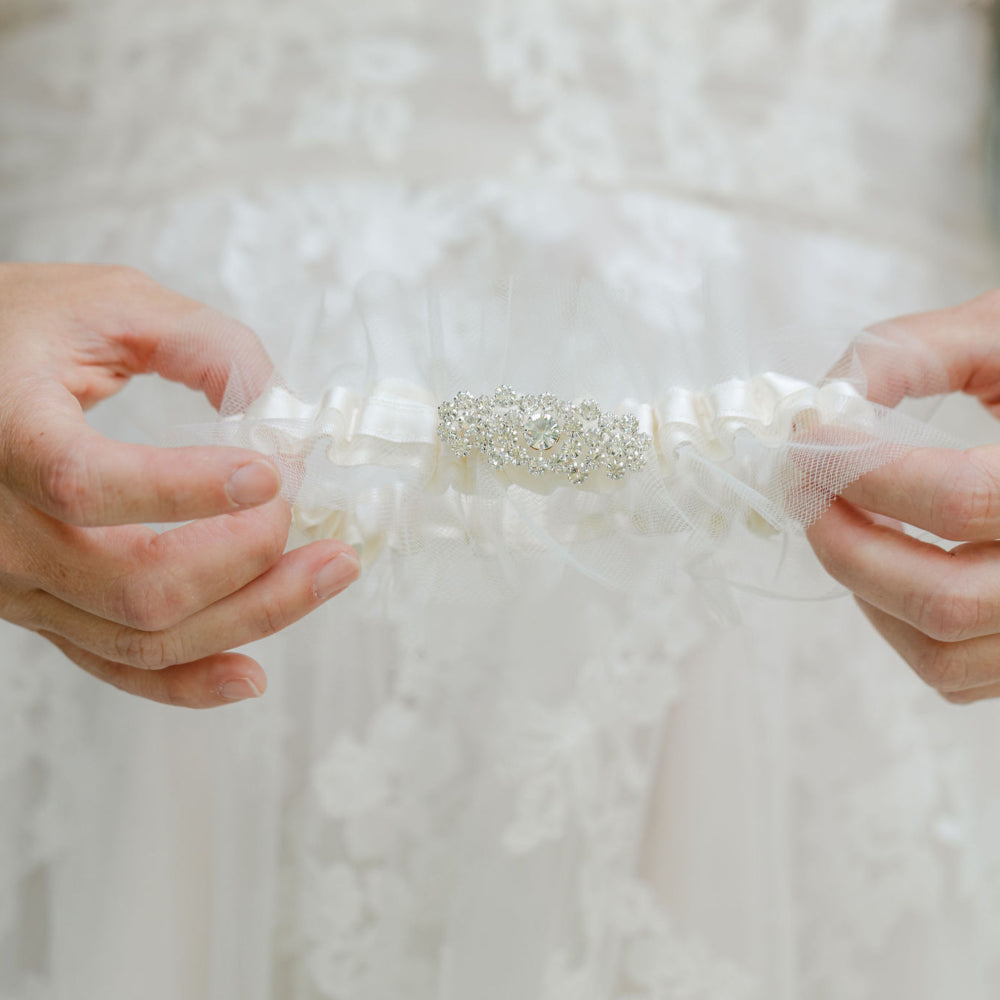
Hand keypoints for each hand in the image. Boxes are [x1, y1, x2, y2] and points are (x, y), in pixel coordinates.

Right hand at [0, 263, 359, 707]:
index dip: (190, 487)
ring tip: (329, 574)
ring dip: (251, 616)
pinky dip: (186, 681)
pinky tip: (251, 673)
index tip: (273, 471)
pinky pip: (113, 665)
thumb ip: (201, 343)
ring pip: (142, 637)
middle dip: (251, 560)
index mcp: (5, 434)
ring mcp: (16, 584)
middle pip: (137, 586)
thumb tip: (282, 410)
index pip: (87, 484)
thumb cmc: (19, 334)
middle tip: (314, 519)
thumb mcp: (107, 305)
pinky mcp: (40, 608)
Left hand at [808, 290, 999, 703]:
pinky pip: (955, 674)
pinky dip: (897, 626)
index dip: (865, 473)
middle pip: (946, 599)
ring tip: (843, 524)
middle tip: (805, 490)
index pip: (962, 499)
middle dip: (847, 545)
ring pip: (944, 654)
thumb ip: (912, 352)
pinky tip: (888, 562)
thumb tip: (820, 402)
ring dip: (865, 591)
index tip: (807, 442)